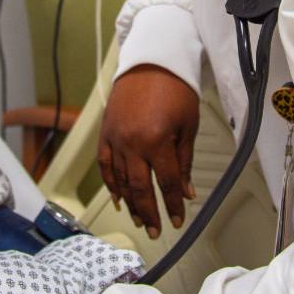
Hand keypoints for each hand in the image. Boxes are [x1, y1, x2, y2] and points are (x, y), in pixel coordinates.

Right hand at [97, 65, 199, 238]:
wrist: (151, 63)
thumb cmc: (174, 90)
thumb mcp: (188, 126)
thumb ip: (184, 162)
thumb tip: (186, 192)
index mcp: (157, 141)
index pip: (166, 183)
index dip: (172, 205)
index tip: (177, 219)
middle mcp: (133, 143)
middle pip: (140, 188)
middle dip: (149, 212)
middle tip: (154, 230)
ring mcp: (115, 138)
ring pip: (120, 180)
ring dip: (130, 203)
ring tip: (139, 219)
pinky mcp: (105, 133)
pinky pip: (105, 165)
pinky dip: (111, 184)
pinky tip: (118, 198)